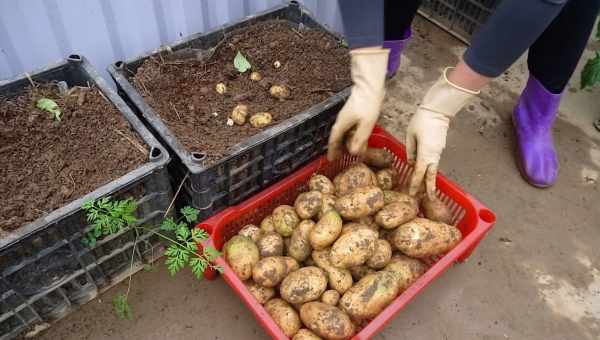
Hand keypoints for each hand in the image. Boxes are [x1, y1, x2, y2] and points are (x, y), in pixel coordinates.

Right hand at [327, 47, 388, 160]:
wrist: (369, 86)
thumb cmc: (368, 104)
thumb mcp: (366, 124)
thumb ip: (360, 138)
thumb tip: (353, 152)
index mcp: (342, 124)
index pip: (333, 140)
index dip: (332, 151)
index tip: (331, 159)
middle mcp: (341, 120)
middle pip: (337, 137)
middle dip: (338, 148)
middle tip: (339, 157)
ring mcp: (346, 116)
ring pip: (343, 132)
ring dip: (345, 141)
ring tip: (349, 150)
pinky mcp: (352, 112)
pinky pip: (349, 127)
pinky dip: (350, 134)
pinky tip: (357, 136)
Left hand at [406, 67, 478, 196]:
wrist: (438, 110)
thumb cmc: (422, 120)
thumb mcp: (410, 135)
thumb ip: (410, 150)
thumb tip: (411, 162)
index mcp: (426, 153)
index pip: (419, 173)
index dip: (415, 185)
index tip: (411, 195)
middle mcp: (434, 155)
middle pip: (431, 176)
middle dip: (429, 189)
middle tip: (428, 201)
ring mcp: (438, 152)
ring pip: (433, 169)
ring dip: (429, 180)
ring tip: (424, 191)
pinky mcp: (439, 148)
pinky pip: (434, 162)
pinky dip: (430, 170)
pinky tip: (425, 174)